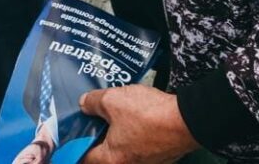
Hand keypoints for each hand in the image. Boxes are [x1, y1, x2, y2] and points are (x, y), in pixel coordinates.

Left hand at [78, 86, 199, 163]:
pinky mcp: (161, 154)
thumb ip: (93, 102)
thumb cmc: (148, 114)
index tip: (71, 133)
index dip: (75, 144)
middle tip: (91, 117)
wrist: (188, 119)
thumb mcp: (112, 100)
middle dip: (97, 134)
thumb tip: (84, 104)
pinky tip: (134, 114)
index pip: (84, 157)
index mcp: (112, 159)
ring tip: (112, 112)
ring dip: (117, 132)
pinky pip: (140, 144)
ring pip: (124, 147)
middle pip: (104, 152)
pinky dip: (134, 132)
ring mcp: (147, 161)